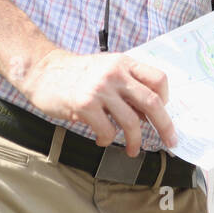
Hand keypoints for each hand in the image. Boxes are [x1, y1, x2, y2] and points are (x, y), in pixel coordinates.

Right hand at [18, 48, 175, 155]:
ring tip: (132, 149)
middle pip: (152, 102)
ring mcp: (100, 89)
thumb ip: (127, 84)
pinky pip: (107, 131)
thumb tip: (149, 113)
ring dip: (135, 141)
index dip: (165, 98)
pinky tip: (102, 139)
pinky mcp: (85, 105)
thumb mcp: (107, 68)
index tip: (163, 112)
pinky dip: (107, 140)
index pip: (158, 79)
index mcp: (124, 63)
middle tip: (170, 141)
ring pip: (131, 122)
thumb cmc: (77, 73)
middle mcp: (115, 74)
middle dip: (165, 126)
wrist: (43, 71)